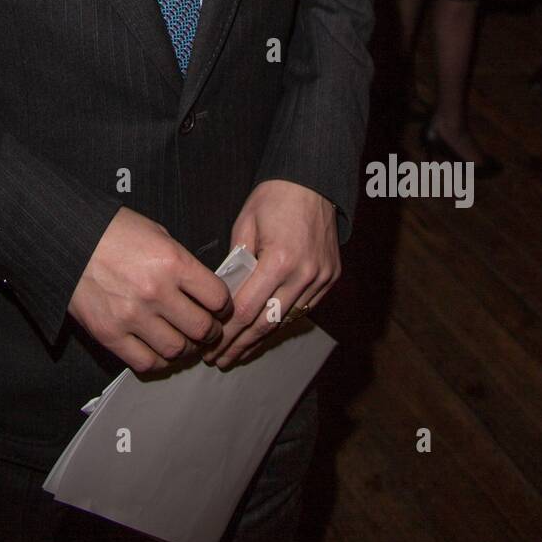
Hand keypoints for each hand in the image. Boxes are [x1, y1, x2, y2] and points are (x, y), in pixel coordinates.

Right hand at [67, 207, 232, 373]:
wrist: (67, 238)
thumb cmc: (113, 230)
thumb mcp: (157, 233)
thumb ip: (182, 263)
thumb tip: (203, 289)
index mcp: (172, 262)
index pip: (218, 298)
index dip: (223, 306)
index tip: (219, 308)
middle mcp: (156, 291)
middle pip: (202, 328)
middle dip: (210, 331)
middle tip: (205, 328)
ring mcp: (132, 316)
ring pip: (177, 350)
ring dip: (185, 347)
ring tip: (181, 339)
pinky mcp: (110, 334)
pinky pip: (146, 363)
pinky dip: (158, 361)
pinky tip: (158, 349)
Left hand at [202, 179, 340, 369]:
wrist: (314, 181)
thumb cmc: (274, 197)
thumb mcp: (245, 224)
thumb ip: (235, 261)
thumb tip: (222, 294)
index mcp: (279, 259)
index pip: (247, 309)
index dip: (227, 332)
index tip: (211, 345)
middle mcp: (304, 274)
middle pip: (267, 323)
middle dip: (240, 345)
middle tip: (219, 360)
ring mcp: (321, 278)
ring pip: (286, 320)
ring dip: (260, 339)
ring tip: (237, 354)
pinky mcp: (330, 278)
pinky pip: (303, 309)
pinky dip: (282, 322)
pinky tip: (264, 333)